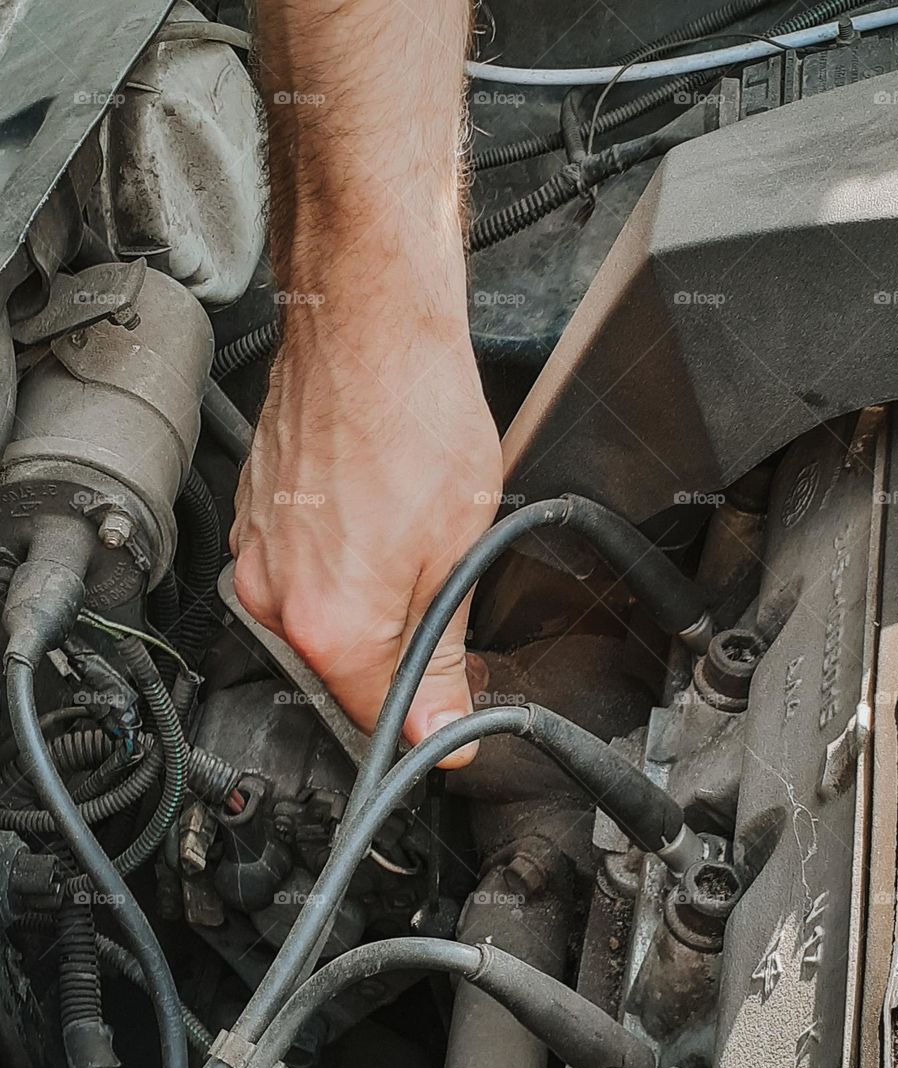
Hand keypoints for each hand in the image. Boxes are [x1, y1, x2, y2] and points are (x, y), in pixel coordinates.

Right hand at [229, 316, 502, 766]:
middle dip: (397, 657)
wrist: (367, 323)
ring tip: (409, 540)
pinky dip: (341, 564)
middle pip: (343, 672)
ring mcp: (255, 555)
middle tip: (443, 601)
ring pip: (322, 619)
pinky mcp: (253, 522)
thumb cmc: (412, 413)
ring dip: (369, 605)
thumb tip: (437, 728)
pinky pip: (301, 574)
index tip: (448, 717)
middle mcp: (274, 596)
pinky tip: (377, 518)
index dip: (422, 724)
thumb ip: (440, 657)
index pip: (372, 718)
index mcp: (328, 621)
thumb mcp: (457, 554)